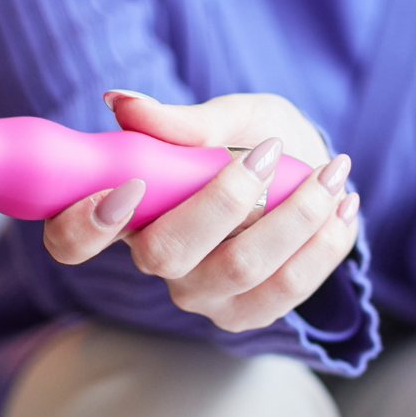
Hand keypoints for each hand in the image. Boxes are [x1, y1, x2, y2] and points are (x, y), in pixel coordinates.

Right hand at [42, 91, 358, 332]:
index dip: (83, 224)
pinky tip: (344, 205)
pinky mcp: (247, 314)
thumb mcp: (231, 117)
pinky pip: (287, 289)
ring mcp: (201, 295)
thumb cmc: (257, 142)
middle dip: (223, 200)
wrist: (310, 174)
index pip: (71, 241)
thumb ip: (184, 121)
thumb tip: (121, 103)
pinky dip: (323, 242)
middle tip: (270, 154)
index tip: (126, 185)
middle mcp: (154, 261)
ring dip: (294, 217)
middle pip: (165, 254)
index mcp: (127, 212)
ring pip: (238, 269)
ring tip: (333, 174)